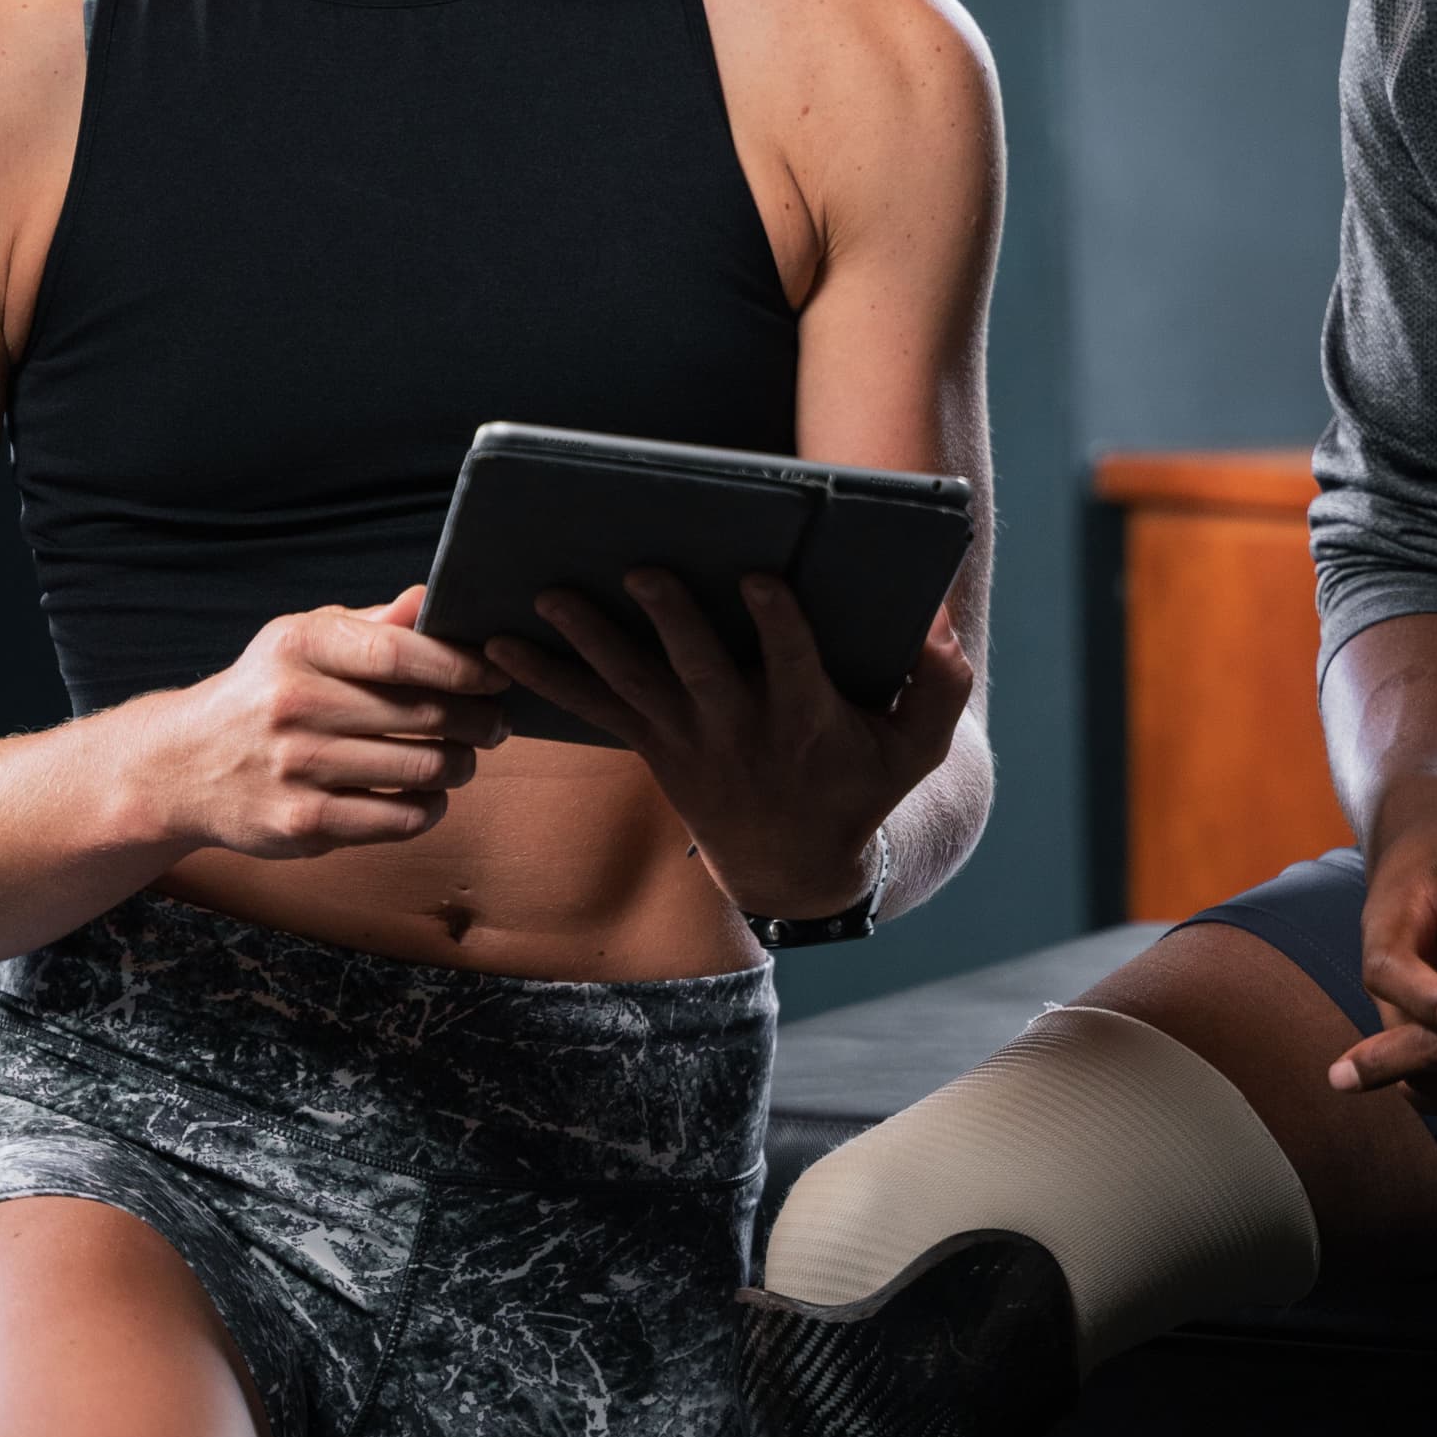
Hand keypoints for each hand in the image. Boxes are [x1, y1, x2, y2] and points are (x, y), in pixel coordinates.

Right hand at [134, 587, 509, 858]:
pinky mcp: (301, 824)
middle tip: (496, 723)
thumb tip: (433, 600)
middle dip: (478, 720)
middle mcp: (294, 705)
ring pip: (420, 769)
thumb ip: (373, 625)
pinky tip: (430, 795)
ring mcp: (296, 768)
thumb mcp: (302, 640)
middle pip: (423, 714)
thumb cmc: (264, 692)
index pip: (400, 654)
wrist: (181, 766)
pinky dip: (429, 808)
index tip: (497, 675)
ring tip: (465, 757)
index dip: (462, 666)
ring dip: (460, 765)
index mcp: (300, 647)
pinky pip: (396, 819)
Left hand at [489, 572, 975, 919]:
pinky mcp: (653, 745)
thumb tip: (935, 615)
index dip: (777, 622)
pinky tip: (499, 648)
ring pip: (634, 683)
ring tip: (549, 597)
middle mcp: (740, 727)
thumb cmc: (861, 785)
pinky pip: (594, 708)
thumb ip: (937, 682)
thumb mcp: (916, 745)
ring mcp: (690, 738)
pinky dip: (546, 679)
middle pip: (701, 667)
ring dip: (590, 640)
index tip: (760, 578)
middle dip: (672, 618)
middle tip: (643, 570)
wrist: (792, 866)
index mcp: (807, 717)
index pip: (793, 662)